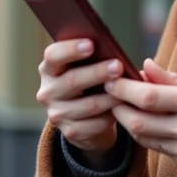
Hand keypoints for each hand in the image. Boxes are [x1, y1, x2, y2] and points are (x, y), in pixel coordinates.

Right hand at [36, 39, 123, 164]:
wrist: (86, 117)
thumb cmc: (90, 82)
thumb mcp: (85, 67)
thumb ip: (92, 57)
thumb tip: (110, 48)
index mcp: (49, 69)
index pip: (53, 56)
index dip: (71, 49)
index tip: (91, 44)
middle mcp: (48, 91)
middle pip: (72, 80)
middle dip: (98, 72)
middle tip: (118, 66)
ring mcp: (57, 114)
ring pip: (89, 105)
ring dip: (111, 96)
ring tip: (128, 88)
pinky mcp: (71, 132)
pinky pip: (96, 123)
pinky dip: (113, 115)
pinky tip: (123, 107)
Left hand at [106, 59, 176, 173]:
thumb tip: (146, 67)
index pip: (150, 96)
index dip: (124, 88)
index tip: (111, 78)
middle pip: (138, 121)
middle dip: (117, 106)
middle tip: (108, 93)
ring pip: (143, 137)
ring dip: (127, 121)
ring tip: (121, 105)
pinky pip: (157, 147)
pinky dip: (145, 133)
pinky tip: (142, 120)